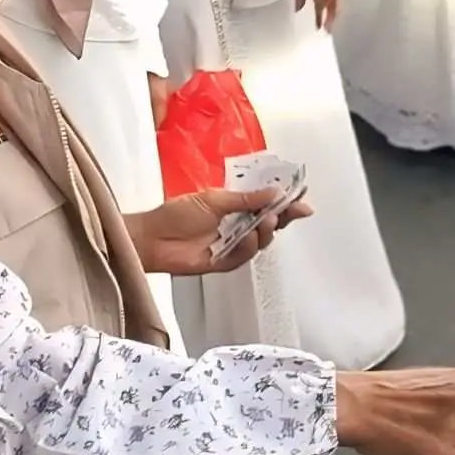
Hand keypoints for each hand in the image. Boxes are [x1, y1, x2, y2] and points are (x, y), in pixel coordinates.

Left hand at [131, 182, 311, 276]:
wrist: (152, 237)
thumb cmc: (176, 214)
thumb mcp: (214, 199)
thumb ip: (246, 198)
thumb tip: (275, 192)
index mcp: (235, 207)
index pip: (267, 205)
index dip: (286, 204)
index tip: (302, 201)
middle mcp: (237, 226)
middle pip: (270, 224)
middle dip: (283, 217)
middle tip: (288, 211)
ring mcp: (231, 245)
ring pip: (261, 241)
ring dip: (266, 231)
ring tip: (265, 220)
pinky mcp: (223, 262)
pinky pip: (243, 257)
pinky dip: (248, 247)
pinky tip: (247, 238)